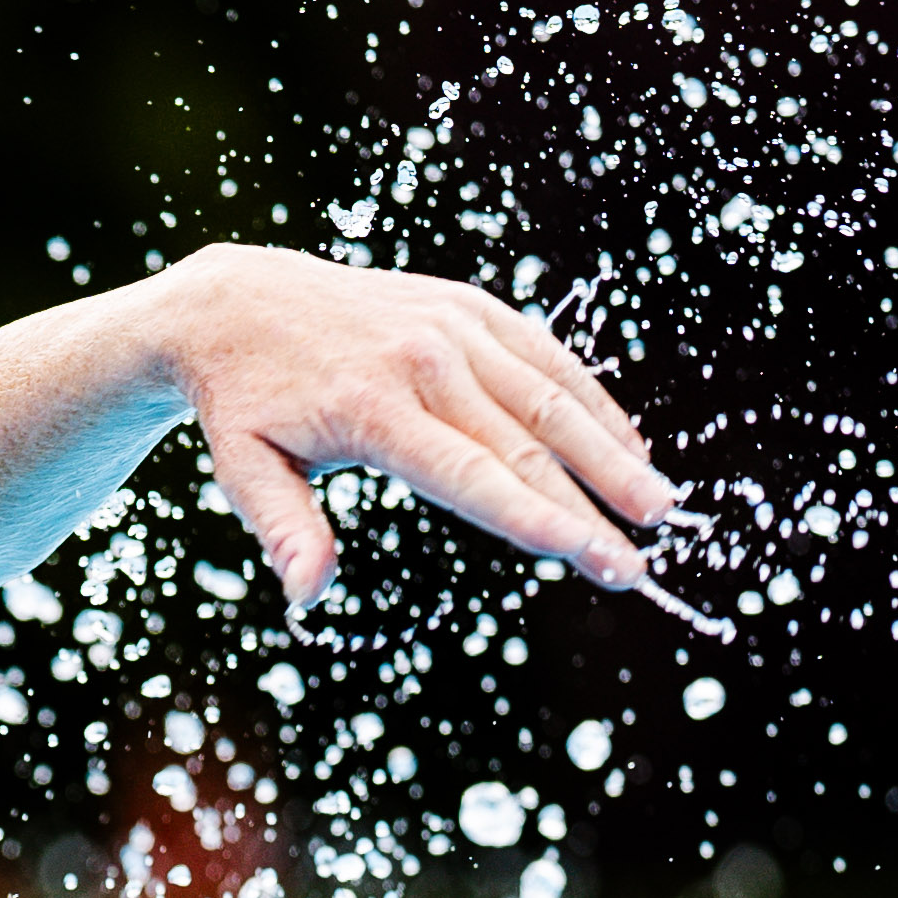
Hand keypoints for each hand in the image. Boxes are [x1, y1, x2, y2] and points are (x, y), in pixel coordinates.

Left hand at [133, 243, 678, 612]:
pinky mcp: (468, 306)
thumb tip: (309, 595)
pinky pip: (543, 355)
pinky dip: (591, 399)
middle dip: (589, 505)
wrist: (239, 301)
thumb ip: (285, 530)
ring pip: (550, 395)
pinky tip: (628, 445)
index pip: (470, 473)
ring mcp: (452, 326)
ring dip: (610, 452)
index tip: (588, 555)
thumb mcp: (245, 470)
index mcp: (373, 407)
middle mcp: (424, 359)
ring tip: (658, 506)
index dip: (534, 517)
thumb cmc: (246, 404)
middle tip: (637, 562)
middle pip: (524, 444)